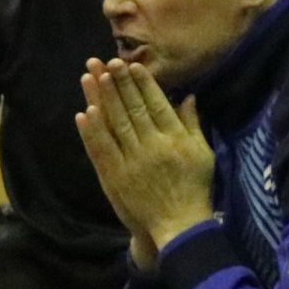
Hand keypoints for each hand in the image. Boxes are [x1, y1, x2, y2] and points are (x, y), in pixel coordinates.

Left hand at [76, 59, 214, 247]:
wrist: (179, 226)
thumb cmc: (195, 188)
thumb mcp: (203, 154)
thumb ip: (193, 125)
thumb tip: (188, 97)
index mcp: (175, 139)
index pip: (156, 104)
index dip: (143, 83)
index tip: (133, 65)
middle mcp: (153, 146)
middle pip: (133, 108)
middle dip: (119, 83)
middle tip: (108, 62)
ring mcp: (132, 161)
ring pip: (115, 124)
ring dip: (103, 99)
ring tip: (93, 77)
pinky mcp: (116, 177)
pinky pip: (102, 150)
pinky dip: (93, 131)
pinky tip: (84, 113)